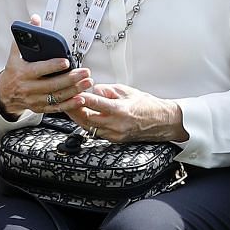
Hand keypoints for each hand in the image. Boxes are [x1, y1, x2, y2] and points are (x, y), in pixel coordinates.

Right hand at [0, 13, 89, 116]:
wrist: (5, 94)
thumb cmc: (14, 71)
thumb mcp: (15, 54)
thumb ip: (25, 37)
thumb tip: (35, 19)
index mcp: (23, 73)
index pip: (39, 69)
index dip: (53, 66)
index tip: (66, 61)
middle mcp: (29, 88)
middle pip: (52, 84)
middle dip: (71, 79)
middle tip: (85, 72)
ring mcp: (35, 100)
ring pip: (57, 97)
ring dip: (74, 90)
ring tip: (87, 83)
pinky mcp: (40, 108)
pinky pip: (57, 108)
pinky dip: (70, 104)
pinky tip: (81, 98)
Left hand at [70, 81, 188, 141]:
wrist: (163, 121)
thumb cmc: (149, 106)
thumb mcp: (128, 91)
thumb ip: (109, 90)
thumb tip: (95, 89)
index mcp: (120, 110)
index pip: (94, 103)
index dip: (80, 97)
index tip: (73, 92)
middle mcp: (116, 124)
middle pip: (87, 118)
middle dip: (75, 109)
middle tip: (66, 101)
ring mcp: (115, 134)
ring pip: (89, 127)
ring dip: (79, 118)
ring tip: (72, 109)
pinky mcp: (115, 139)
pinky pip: (96, 132)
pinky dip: (89, 124)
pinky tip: (85, 117)